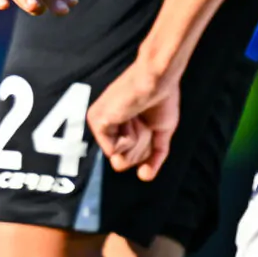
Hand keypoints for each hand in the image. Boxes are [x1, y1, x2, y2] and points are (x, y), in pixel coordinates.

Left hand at [89, 56, 181, 180]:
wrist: (158, 80)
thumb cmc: (161, 99)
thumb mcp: (161, 134)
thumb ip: (153, 157)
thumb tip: (144, 177)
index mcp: (117, 127)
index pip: (129, 160)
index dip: (146, 149)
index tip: (149, 125)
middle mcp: (104, 126)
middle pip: (122, 163)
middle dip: (141, 147)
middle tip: (144, 121)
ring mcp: (98, 123)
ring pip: (118, 159)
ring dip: (136, 141)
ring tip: (137, 116)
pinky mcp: (96, 121)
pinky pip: (113, 151)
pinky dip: (129, 137)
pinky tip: (130, 116)